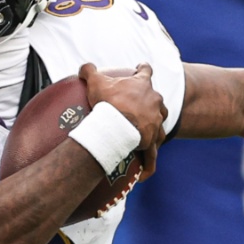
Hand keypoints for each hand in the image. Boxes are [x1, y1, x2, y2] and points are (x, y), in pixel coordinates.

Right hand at [79, 62, 167, 176]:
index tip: (141, 67)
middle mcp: (154, 101)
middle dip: (150, 102)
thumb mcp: (95, 82)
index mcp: (142, 85)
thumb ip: (89, 70)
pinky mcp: (153, 139)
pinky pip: (152, 154)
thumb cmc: (108, 101)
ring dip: (155, 128)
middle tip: (139, 106)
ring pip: (160, 124)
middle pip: (156, 99)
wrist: (116, 125)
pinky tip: (144, 176)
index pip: (145, 71)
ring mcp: (156, 121)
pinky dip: (148, 165)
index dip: (143, 69)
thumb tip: (83, 67)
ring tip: (146, 135)